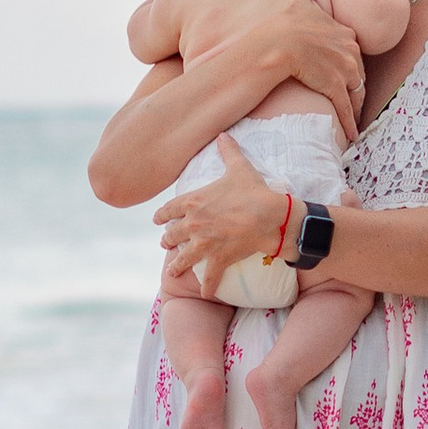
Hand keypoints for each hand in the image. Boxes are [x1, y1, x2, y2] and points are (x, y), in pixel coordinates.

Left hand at [154, 136, 287, 292]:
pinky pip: (210, 277)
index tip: (157, 221)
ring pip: (183, 258)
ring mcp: (204, 244)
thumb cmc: (253, 191)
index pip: (168, 210)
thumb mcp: (239, 168)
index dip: (161, 216)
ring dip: (177, 266)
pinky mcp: (218, 259)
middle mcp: (193, 224)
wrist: (270, 216)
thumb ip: (228, 151)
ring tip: (173, 272)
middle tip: (166, 243)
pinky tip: (206, 293)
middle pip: (172, 236)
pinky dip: (208, 287)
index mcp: (193, 202)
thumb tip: (223, 135)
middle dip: (168, 240)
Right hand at [272, 0, 364, 142]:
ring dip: (354, 108)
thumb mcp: (296, 0)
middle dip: (355, 88)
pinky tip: (351, 135)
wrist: (273, 44)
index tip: (346, 77)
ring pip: (353, 91)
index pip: (352, 52)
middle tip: (353, 102)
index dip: (348, 66)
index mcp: (342, 32)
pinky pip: (345, 106)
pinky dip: (348, 121)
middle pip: (357, 73)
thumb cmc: (280, 24)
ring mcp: (342, 67)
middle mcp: (347, 49)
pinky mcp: (334, 85)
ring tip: (352, 120)